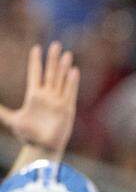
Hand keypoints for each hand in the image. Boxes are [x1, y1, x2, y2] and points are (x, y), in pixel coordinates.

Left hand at [0, 43, 79, 158]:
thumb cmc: (28, 135)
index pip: (35, 74)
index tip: (36, 48)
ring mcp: (58, 102)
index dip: (36, 61)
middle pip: (50, 73)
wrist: (41, 147)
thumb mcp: (11, 120)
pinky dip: (71, 82)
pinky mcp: (67, 109)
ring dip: (64, 67)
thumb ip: (2, 112)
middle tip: (56, 44)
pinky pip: (70, 92)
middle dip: (53, 59)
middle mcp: (48, 96)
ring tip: (67, 54)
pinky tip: (73, 71)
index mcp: (34, 96)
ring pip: (61, 80)